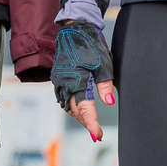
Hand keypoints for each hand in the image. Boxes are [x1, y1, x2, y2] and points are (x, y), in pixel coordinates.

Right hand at [51, 14, 115, 140]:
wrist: (74, 30)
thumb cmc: (91, 45)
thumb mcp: (103, 65)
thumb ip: (105, 86)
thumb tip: (108, 103)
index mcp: (77, 81)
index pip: (85, 109)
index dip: (91, 124)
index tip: (98, 135)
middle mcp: (65, 83)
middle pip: (74, 110)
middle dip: (85, 122)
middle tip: (96, 133)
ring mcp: (59, 81)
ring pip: (67, 105)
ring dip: (78, 115)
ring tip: (90, 123)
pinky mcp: (58, 77)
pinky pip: (63, 97)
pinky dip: (72, 105)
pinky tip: (79, 109)